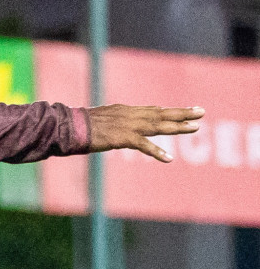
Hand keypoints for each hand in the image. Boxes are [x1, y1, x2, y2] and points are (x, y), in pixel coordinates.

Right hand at [87, 104, 203, 161]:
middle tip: (201, 112)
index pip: (153, 109)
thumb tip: (116, 127)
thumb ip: (113, 122)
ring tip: (195, 128)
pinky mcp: (122, 138)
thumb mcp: (100, 120)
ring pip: (158, 125)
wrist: (67, 127)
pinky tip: (168, 158)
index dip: (171, 110)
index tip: (187, 110)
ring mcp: (127, 125)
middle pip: (161, 114)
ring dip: (177, 127)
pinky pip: (143, 145)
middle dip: (182, 113)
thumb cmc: (78, 126)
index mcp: (125, 111)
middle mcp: (129, 115)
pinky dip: (156, 152)